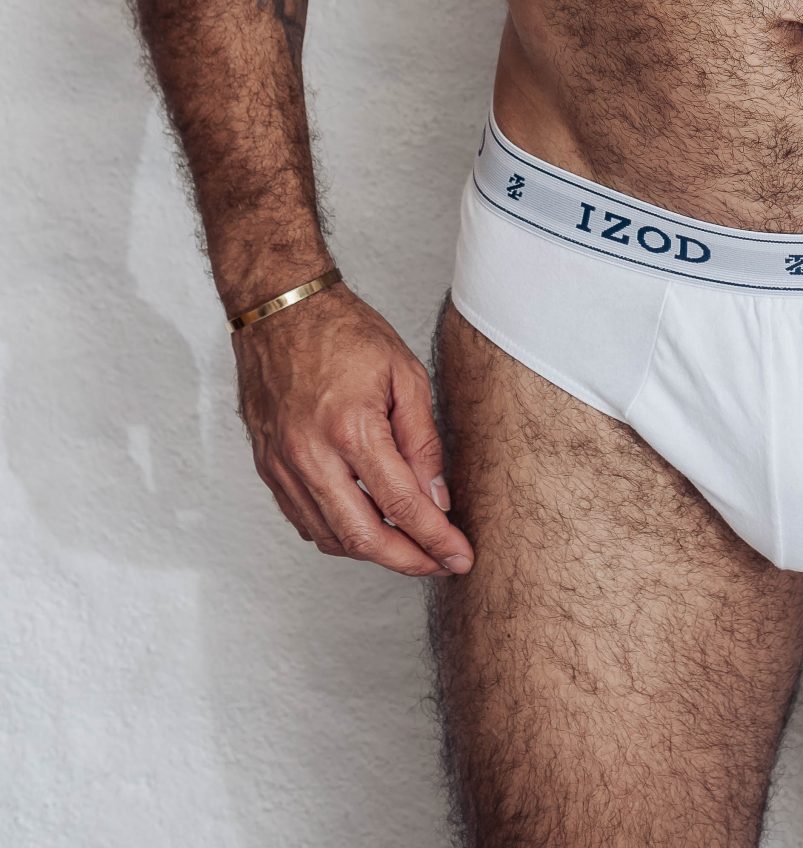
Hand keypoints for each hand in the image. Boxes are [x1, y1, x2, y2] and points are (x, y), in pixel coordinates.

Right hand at [233, 282, 474, 577]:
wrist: (280, 311)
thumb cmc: (345, 333)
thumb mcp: (404, 373)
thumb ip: (422, 440)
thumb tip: (437, 498)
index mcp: (352, 428)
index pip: (402, 505)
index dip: (436, 539)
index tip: (460, 557)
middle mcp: (312, 456)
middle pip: (363, 538)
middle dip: (407, 561)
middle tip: (439, 563)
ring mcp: (284, 467)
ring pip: (331, 538)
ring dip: (373, 551)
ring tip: (409, 546)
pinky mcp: (269, 470)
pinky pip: (305, 522)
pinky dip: (338, 534)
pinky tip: (365, 527)